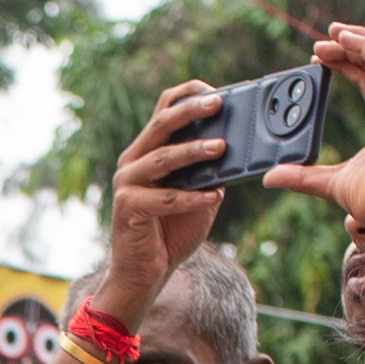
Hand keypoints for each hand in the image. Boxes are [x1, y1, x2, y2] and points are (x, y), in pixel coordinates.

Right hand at [73, 78, 236, 314]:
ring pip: (162, 158)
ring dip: (193, 151)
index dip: (188, 95)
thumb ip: (209, 172)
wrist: (146, 272)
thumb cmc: (172, 230)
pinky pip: (165, 198)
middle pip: (161, 124)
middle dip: (191, 111)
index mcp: (148, 150)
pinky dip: (192, 197)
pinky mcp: (127, 208)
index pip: (164, 109)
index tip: (217, 91)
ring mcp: (127, 183)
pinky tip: (215, 196)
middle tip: (219, 103)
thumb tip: (238, 150)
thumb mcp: (198, 193)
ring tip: (221, 147)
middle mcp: (133, 161)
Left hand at [284, 21, 364, 244]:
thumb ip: (302, 177)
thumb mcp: (329, 183)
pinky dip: (363, 45)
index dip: (347, 63)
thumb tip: (271, 177)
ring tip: (331, 32)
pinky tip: (342, 39)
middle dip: (351, 44)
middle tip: (323, 39)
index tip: (320, 59)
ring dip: (356, 39)